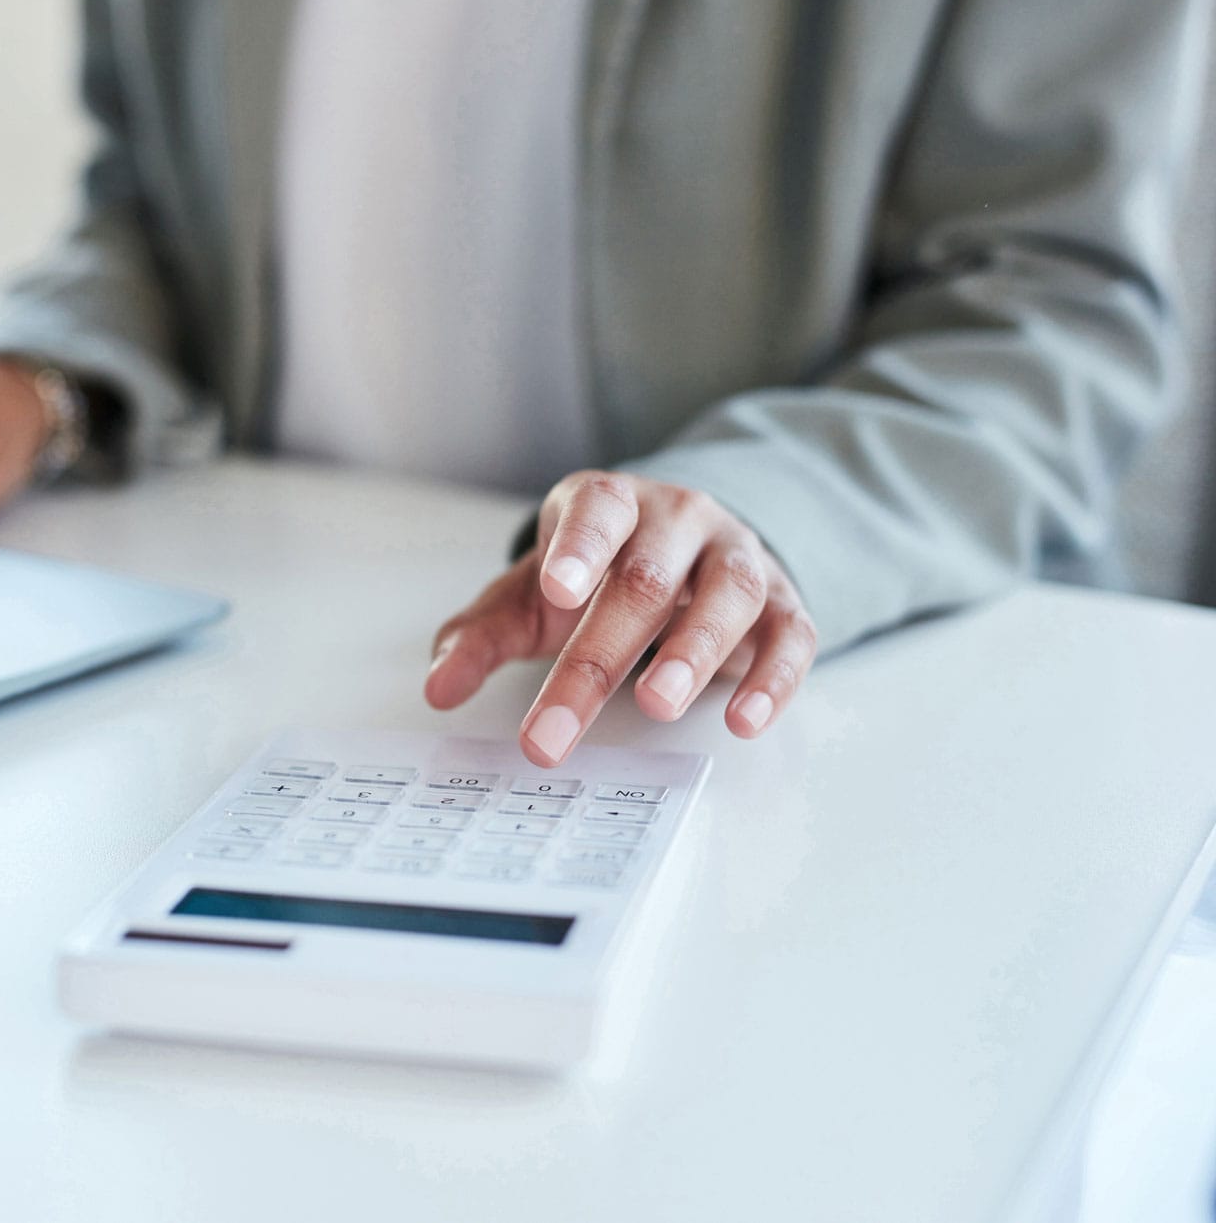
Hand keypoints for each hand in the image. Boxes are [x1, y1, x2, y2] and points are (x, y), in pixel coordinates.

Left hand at [424, 471, 817, 765]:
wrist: (680, 552)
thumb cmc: (594, 577)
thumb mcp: (530, 601)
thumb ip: (481, 638)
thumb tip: (438, 687)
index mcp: (609, 504)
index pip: (597, 511)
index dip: (579, 548)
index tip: (556, 592)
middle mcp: (679, 520)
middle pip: (646, 579)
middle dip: (599, 654)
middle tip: (558, 725)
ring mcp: (735, 556)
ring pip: (728, 594)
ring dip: (693, 652)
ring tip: (657, 704)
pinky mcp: (782, 601)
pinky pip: (791, 634)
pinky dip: (772, 677)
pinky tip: (743, 721)